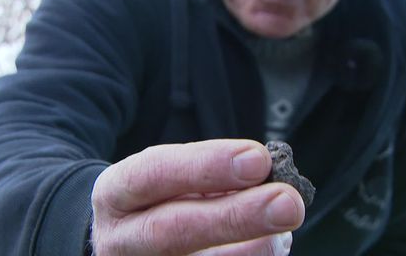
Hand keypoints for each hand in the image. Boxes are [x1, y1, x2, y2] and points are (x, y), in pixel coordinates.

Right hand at [90, 139, 304, 255]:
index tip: (259, 158)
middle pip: (173, 230)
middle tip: (288, 202)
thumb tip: (266, 171)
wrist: (123, 238)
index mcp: (118, 192)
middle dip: (236, 216)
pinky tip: (271, 245)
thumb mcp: (170, 176)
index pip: (155, 173)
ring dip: (252, 249)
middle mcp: (121, 238)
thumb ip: (208, 173)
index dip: (208, 165)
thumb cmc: (159, 198)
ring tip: (284, 231)